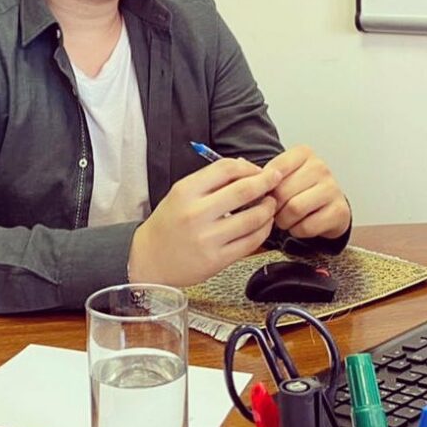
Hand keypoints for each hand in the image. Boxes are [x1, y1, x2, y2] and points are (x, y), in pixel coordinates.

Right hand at [128, 159, 280, 285]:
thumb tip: (246, 166)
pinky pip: (250, 242)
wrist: (149, 259)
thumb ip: (211, 180)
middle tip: (276, 179)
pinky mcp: (216, 260)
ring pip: (253, 218)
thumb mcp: (181, 193)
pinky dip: (264, 230)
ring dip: (268, 208)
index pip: (226, 168)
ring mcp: (207, 239)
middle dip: (267, 182)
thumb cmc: (168, 223)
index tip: (259, 170)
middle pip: (243, 190)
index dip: (249, 167)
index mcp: (185, 191)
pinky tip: (264, 224)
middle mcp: (196, 213)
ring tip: (271, 204)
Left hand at [263, 145, 350, 239]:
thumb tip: (247, 172)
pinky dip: (297, 231)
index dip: (265, 188)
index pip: (274, 169)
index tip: (265, 194)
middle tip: (275, 211)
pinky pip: (306, 226)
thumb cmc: (300, 190)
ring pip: (294, 209)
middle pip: (282, 192)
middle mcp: (320, 167)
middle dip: (273, 207)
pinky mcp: (338, 211)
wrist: (328, 207)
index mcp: (303, 153)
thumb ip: (265, 174)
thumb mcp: (284, 175)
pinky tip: (300, 225)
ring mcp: (332, 188)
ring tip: (286, 219)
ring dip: (284, 221)